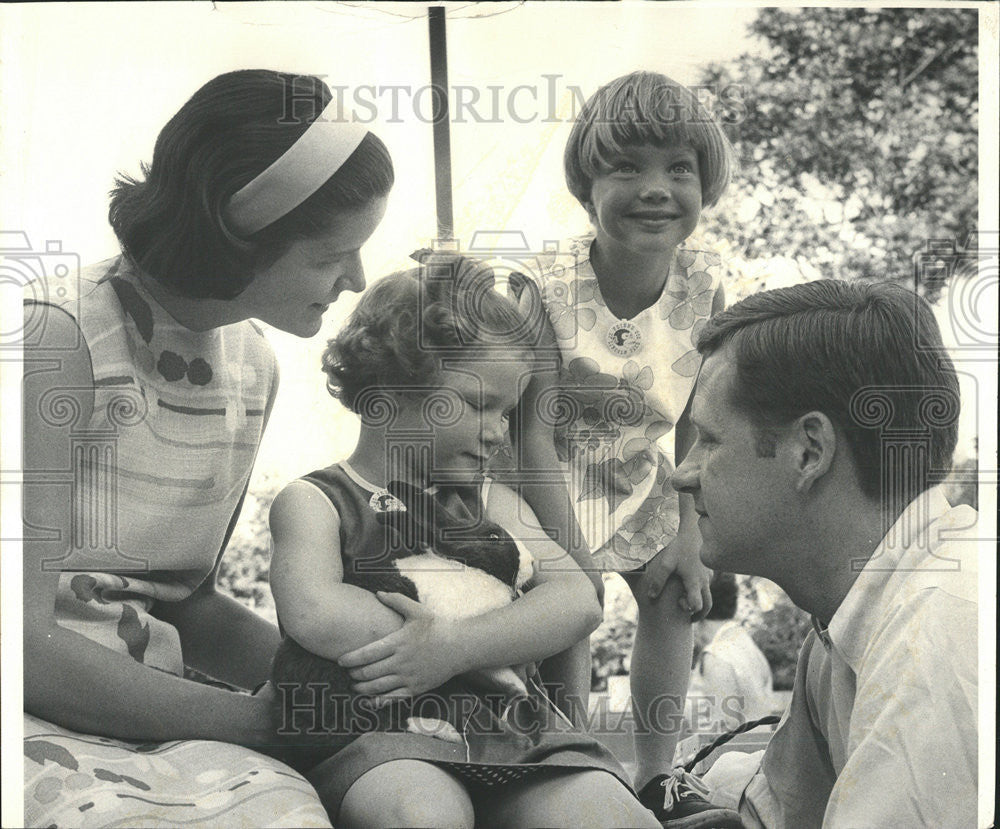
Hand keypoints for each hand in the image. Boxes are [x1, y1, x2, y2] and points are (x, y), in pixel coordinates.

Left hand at [336, 592, 460, 706]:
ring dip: (362, 688)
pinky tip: (369, 701)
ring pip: (378, 687)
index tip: (340, 660)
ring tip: (354, 685)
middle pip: (369, 672)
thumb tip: (377, 593)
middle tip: (347, 672)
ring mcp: (408, 677)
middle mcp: (401, 662)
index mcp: (399, 642)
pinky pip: (393, 698)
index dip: (350, 659)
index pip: (367, 653)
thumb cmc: (437, 627)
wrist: (460, 647)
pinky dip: (378, 701)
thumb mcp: (417, 610)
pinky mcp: (416, 689)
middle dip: (354, 674)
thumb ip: (396, 601)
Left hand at [645, 531, 711, 618]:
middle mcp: (704, 581)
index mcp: (694, 582)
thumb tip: (651, 597)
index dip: (690, 609)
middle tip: (687, 617)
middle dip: (699, 614)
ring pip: (708, 596)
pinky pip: (707, 585)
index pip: (698, 605)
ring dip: (699, 601)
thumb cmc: (678, 548)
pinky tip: (686, 586)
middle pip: (708, 605)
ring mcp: (708, 576)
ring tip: (684, 602)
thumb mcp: (666, 563)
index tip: (679, 603)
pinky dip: (699, 591)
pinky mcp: (708, 571)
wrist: (692, 532)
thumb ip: (658, 580)